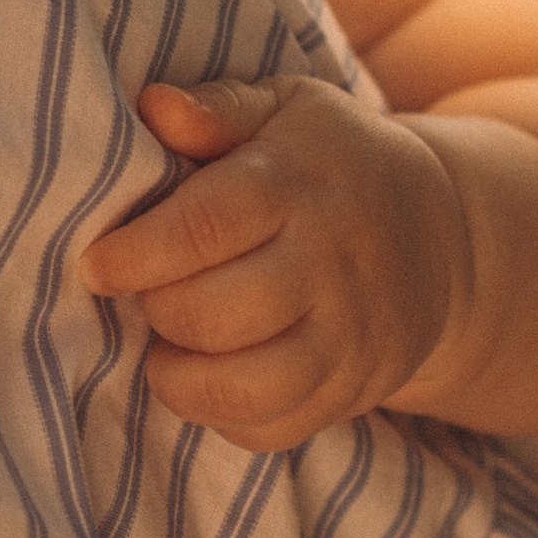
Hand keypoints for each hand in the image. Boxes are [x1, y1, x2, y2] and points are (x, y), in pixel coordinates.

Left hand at [79, 76, 469, 452]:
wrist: (441, 234)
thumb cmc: (329, 160)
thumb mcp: (284, 107)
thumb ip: (217, 107)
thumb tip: (153, 108)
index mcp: (298, 184)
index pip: (204, 226)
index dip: (136, 253)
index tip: (96, 264)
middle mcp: (328, 265)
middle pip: (214, 314)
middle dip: (155, 309)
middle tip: (143, 291)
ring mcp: (347, 338)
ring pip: (244, 387)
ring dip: (179, 376)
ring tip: (166, 343)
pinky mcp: (354, 391)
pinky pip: (273, 430)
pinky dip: (220, 416)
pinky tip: (207, 374)